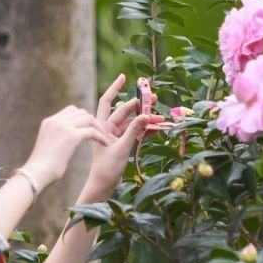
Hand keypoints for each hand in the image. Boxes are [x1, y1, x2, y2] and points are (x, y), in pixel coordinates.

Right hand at [22, 105, 111, 185]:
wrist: (37, 173)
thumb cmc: (43, 167)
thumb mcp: (48, 146)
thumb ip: (57, 138)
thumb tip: (65, 143)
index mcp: (49, 122)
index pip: (71, 110)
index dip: (83, 118)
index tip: (91, 128)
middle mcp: (55, 121)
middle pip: (81, 112)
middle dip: (92, 121)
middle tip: (101, 133)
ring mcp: (63, 127)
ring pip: (88, 119)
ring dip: (98, 128)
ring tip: (104, 138)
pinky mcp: (71, 136)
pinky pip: (92, 131)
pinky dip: (101, 137)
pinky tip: (105, 144)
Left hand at [80, 75, 161, 201]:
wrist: (103, 186)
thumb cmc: (107, 168)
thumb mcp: (123, 147)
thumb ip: (135, 131)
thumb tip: (147, 115)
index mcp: (100, 125)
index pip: (107, 101)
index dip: (115, 88)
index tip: (124, 76)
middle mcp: (107, 127)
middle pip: (124, 111)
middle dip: (140, 106)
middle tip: (155, 100)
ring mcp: (115, 135)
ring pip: (132, 122)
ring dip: (146, 120)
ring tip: (161, 119)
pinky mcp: (121, 143)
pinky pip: (135, 132)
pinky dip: (145, 130)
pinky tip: (157, 129)